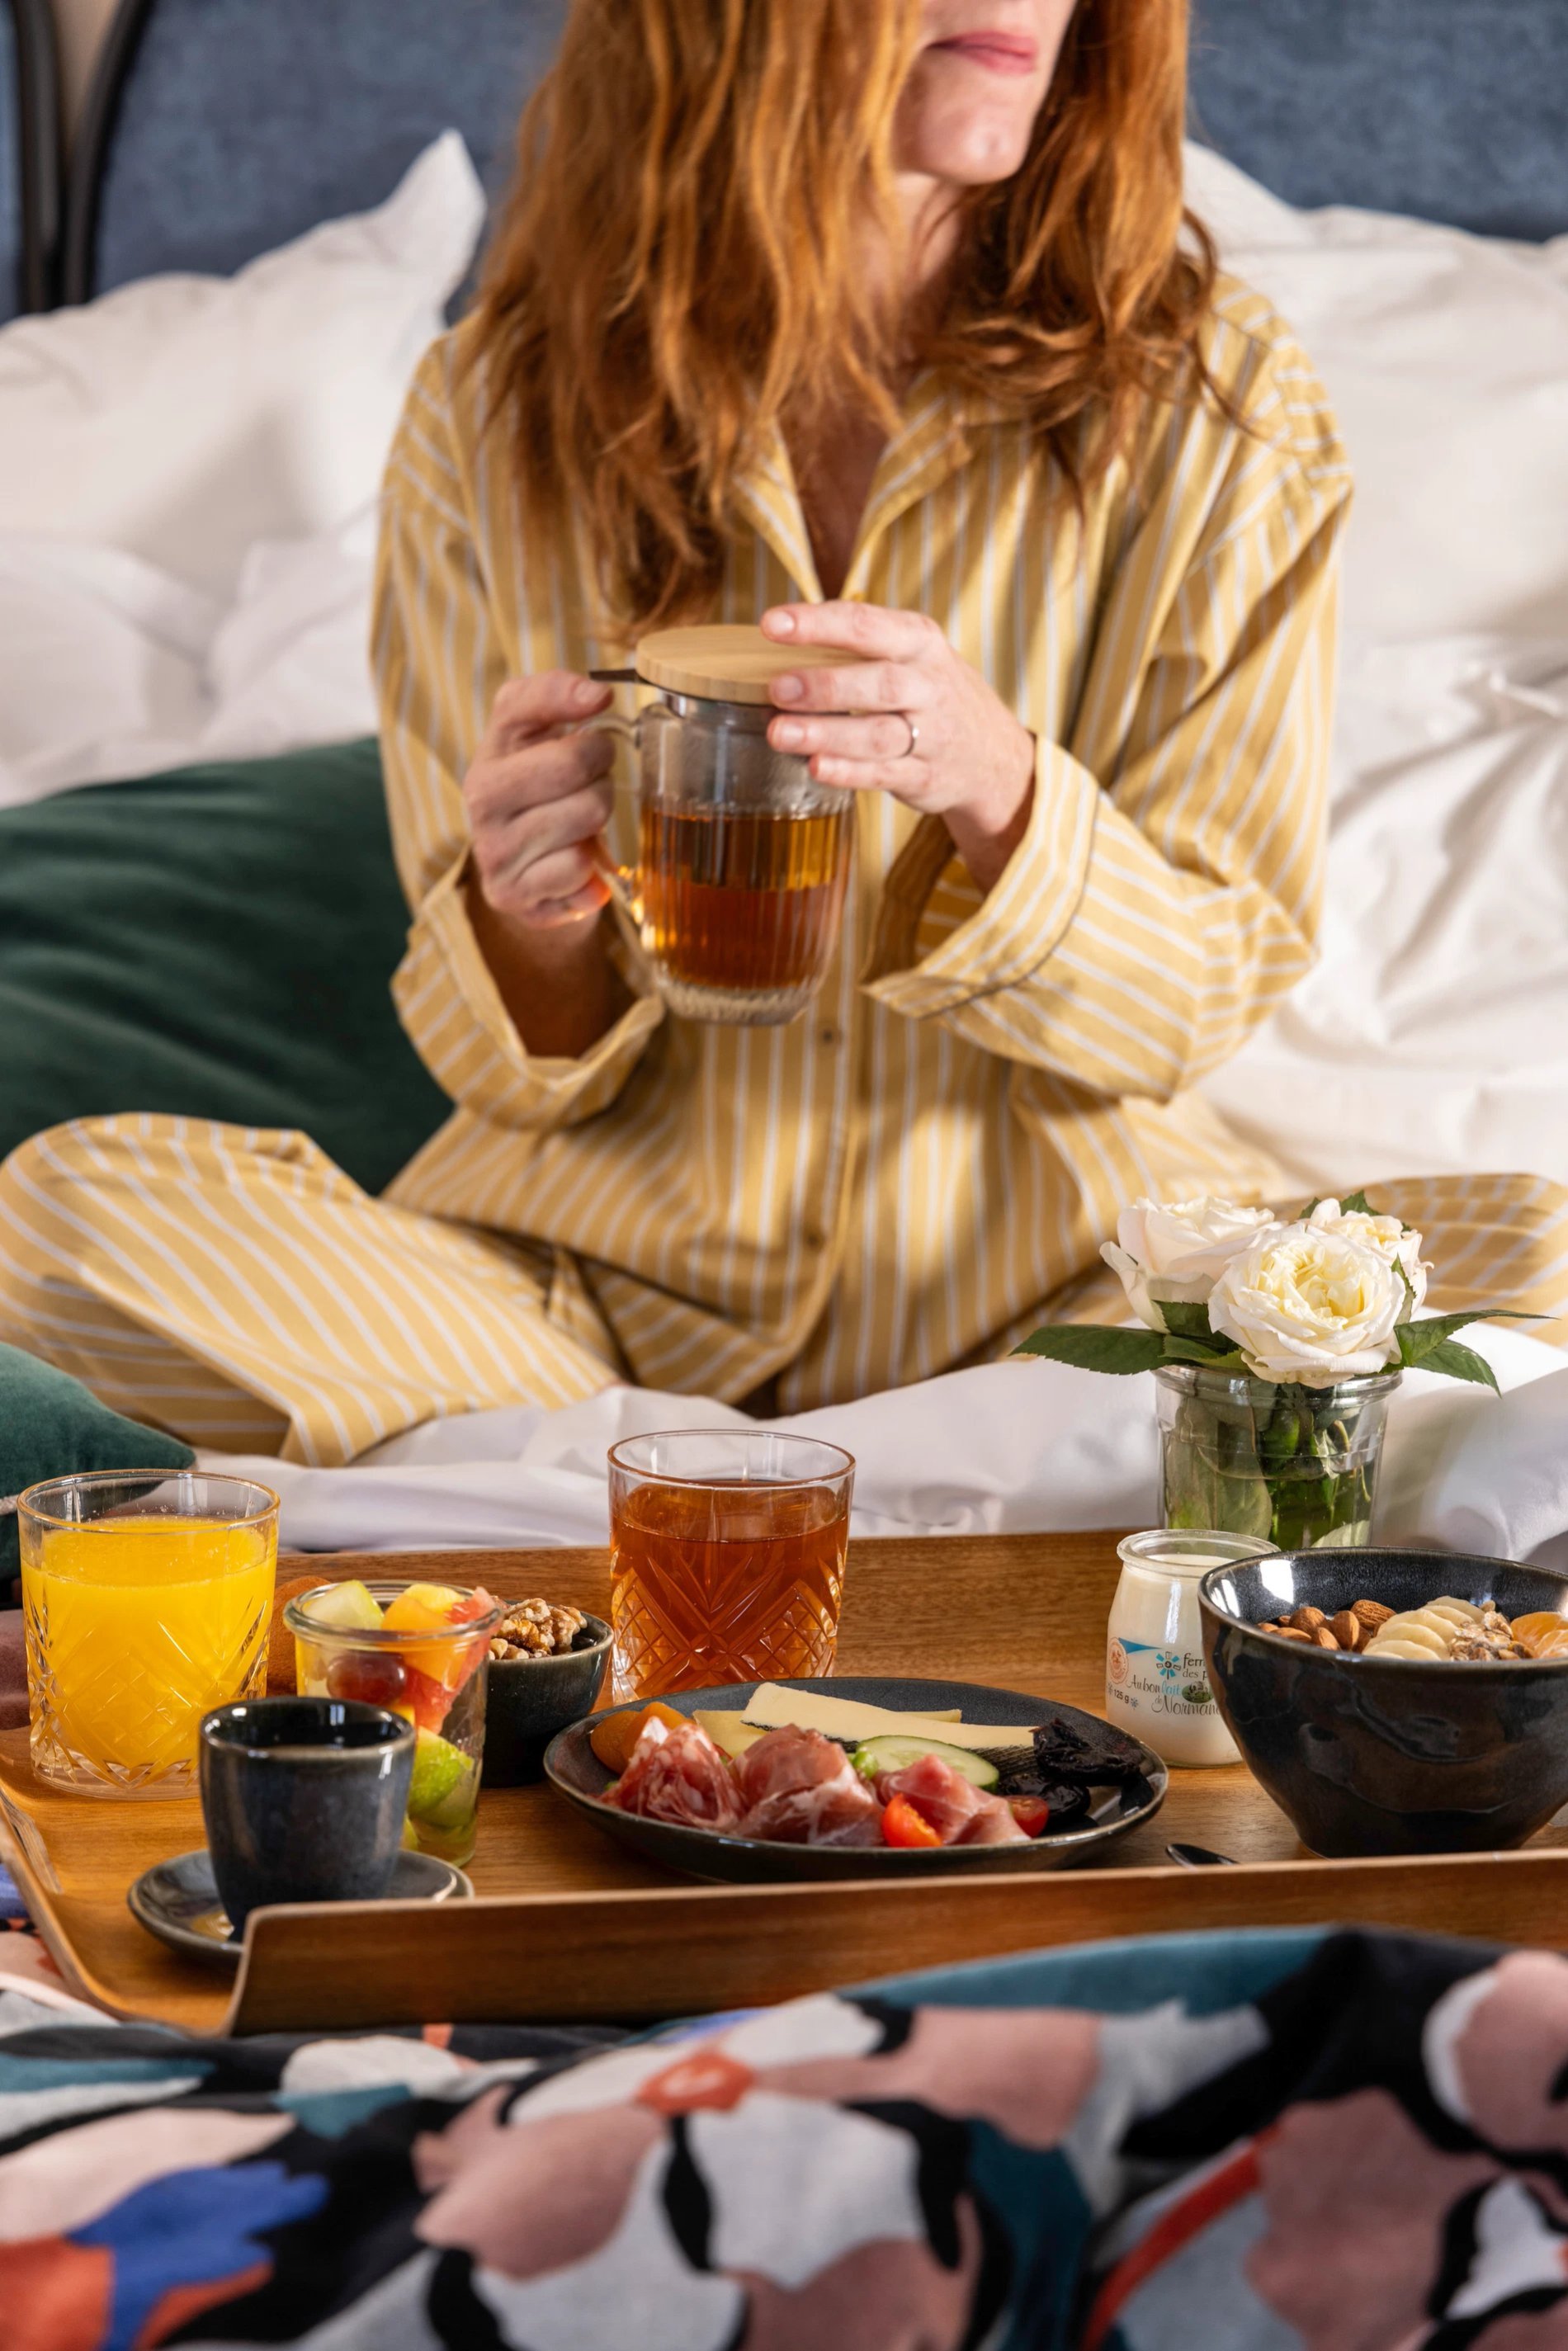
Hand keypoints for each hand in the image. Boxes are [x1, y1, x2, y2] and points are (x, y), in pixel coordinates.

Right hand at [464, 673, 615, 927]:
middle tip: (594, 783)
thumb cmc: (539, 792)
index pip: (526, 705)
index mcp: (490, 753)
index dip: (574, 700)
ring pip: (585, 816)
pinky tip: (574, 863)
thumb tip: (595, 693)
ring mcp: (495, 851)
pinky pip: (580, 870)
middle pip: (574, 762)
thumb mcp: (535, 735)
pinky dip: (590, 870)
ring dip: (599, 820)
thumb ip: (555, 695)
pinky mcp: (513, 895)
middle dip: (602, 771)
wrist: (522, 870)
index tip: (601, 703)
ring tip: (581, 824)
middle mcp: (482, 800)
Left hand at [760, 602, 1035, 889]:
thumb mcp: (909, 653)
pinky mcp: (925, 777)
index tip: (771, 624)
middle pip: (878, 682)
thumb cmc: (928, 692)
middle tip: (776, 688)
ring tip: (780, 732)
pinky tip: (816, 766)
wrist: (993, 752)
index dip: (817, 624)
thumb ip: (856, 645)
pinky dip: (849, 772)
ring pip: (878, 734)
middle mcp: (928, 685)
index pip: (865, 625)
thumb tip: (776, 638)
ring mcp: (931, 734)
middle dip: (825, 685)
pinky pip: (884, 774)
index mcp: (918, 642)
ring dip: (828, 733)